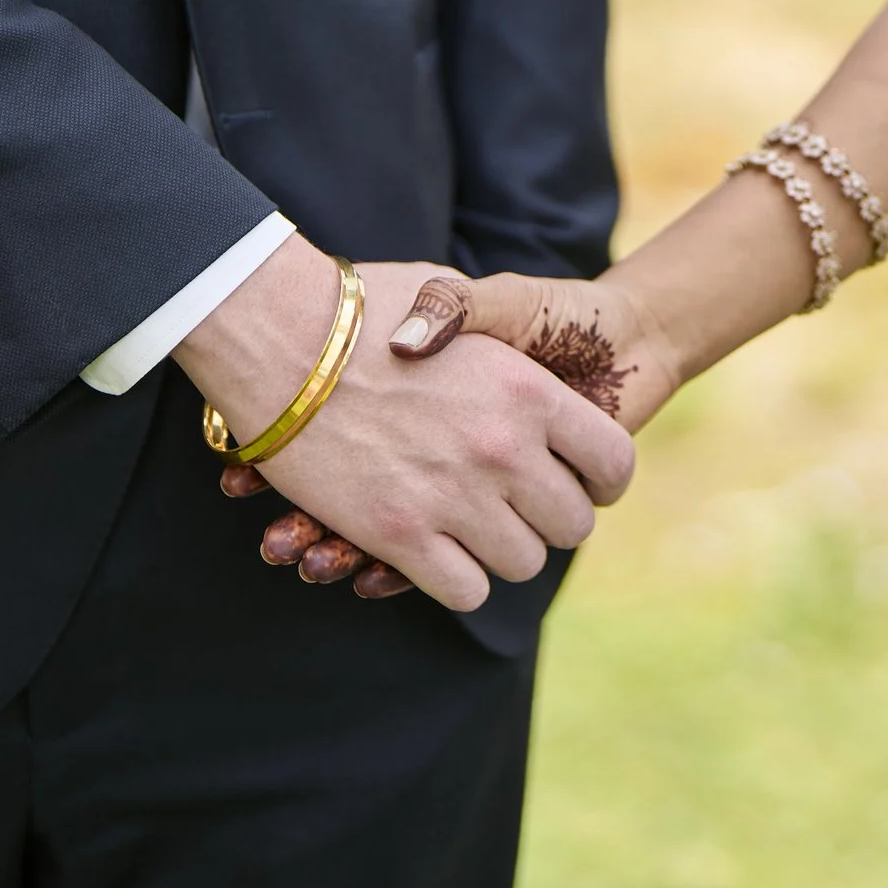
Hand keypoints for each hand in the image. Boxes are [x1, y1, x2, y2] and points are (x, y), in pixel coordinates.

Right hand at [175, 238, 639, 611]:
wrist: (276, 331)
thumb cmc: (362, 307)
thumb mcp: (454, 298)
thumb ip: (501, 339)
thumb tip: (526, 370)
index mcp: (528, 391)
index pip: (612, 462)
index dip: (602, 480)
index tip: (581, 481)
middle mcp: (503, 448)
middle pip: (571, 524)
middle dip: (550, 519)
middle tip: (518, 504)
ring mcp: (453, 495)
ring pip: (521, 563)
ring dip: (500, 549)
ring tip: (472, 523)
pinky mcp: (399, 533)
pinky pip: (465, 590)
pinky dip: (456, 578)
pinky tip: (436, 549)